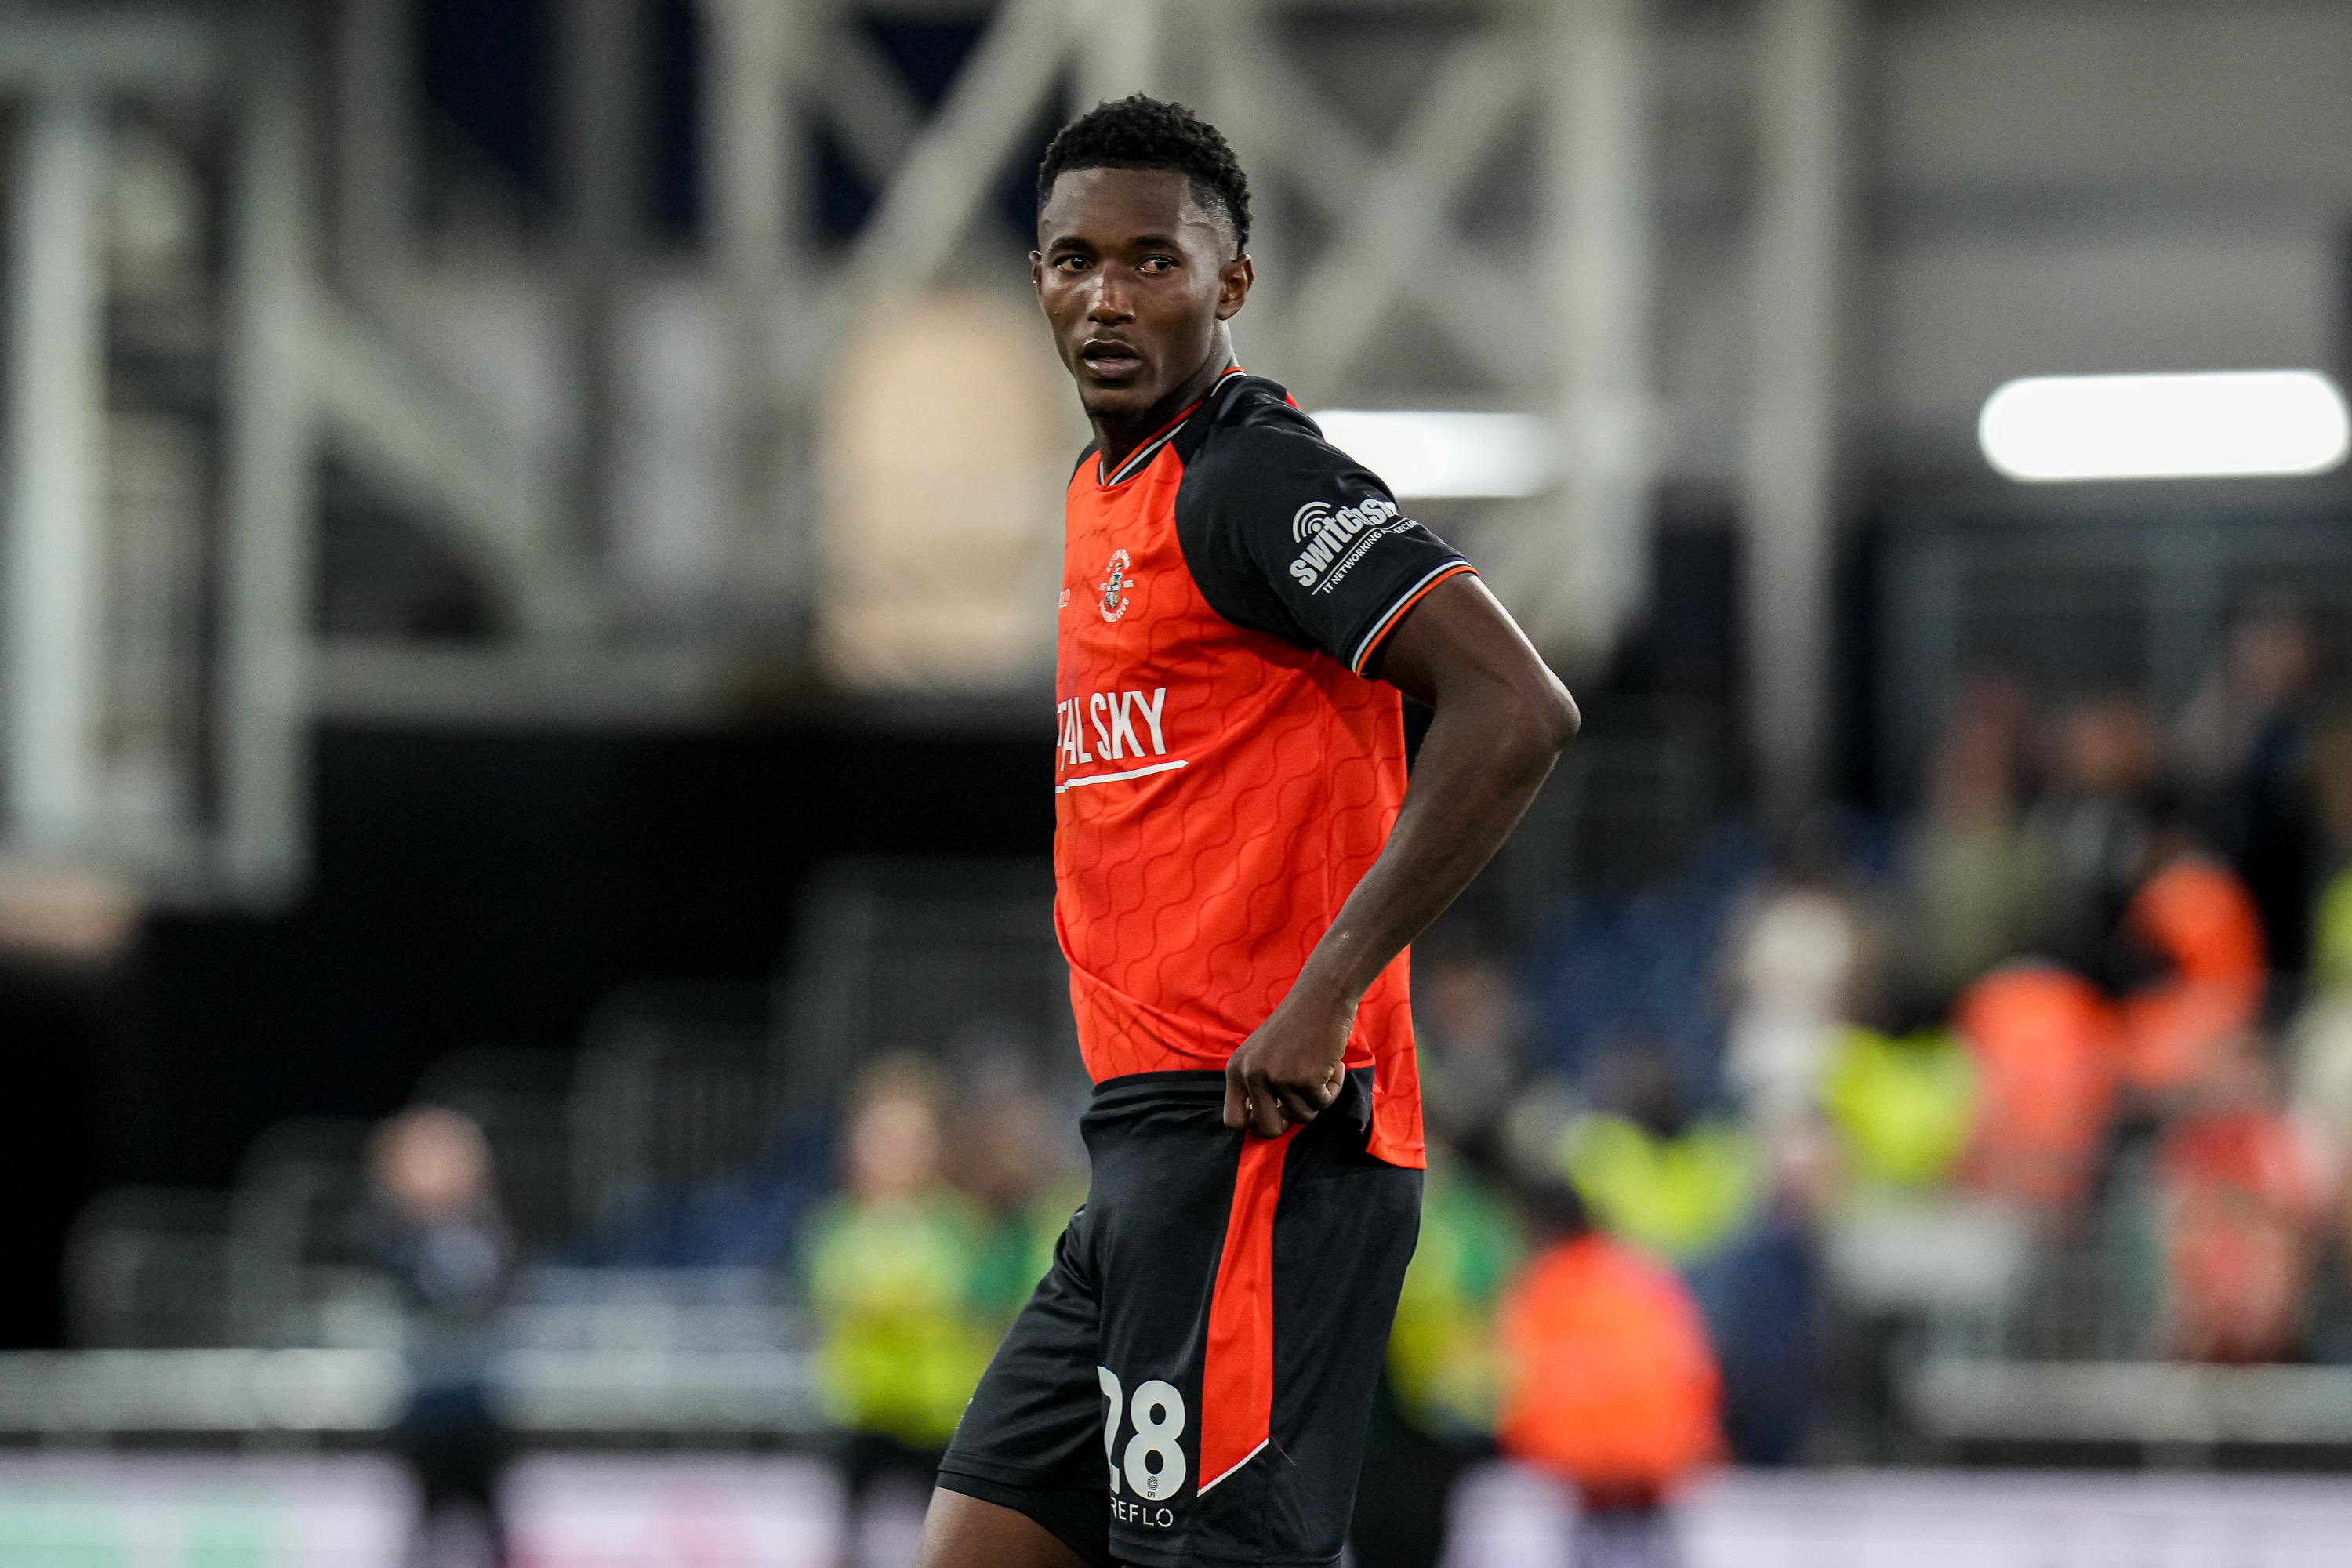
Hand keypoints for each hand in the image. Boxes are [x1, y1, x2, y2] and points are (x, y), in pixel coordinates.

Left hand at [1222, 990, 1354, 1137]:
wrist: (1322, 996)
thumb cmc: (1296, 1024)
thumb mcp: (1261, 1052)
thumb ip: (1257, 1083)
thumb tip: (1265, 1124)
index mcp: (1236, 1069)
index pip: (1234, 1121)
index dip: (1257, 1123)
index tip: (1275, 1112)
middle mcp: (1252, 1075)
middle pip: (1268, 1129)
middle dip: (1289, 1121)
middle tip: (1302, 1099)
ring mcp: (1278, 1078)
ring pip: (1302, 1117)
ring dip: (1316, 1099)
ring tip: (1320, 1070)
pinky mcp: (1306, 1079)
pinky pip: (1324, 1103)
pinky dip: (1334, 1088)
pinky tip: (1334, 1065)